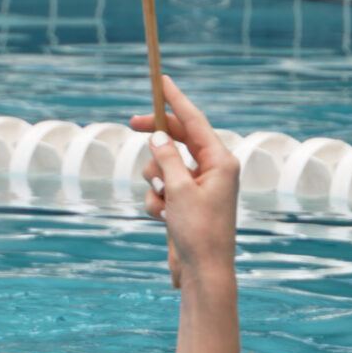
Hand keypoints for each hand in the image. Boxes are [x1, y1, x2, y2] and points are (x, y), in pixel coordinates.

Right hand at [130, 78, 237, 287]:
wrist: (203, 272)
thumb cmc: (199, 232)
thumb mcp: (179, 189)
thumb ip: (167, 157)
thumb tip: (159, 135)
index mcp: (220, 161)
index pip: (195, 121)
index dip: (176, 100)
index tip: (163, 80)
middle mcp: (213, 169)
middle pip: (178, 139)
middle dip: (156, 141)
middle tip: (131, 124)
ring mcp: (199, 186)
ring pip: (164, 165)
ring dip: (155, 181)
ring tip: (163, 202)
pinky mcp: (187, 203)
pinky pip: (162, 189)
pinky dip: (157, 201)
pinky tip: (164, 218)